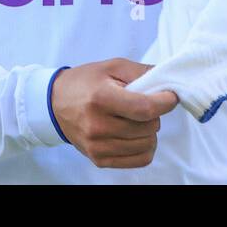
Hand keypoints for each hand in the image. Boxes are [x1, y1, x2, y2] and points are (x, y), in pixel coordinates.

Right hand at [50, 58, 179, 167]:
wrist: (55, 103)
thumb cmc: (85, 82)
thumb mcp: (112, 67)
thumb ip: (141, 72)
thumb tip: (168, 80)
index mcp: (101, 98)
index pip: (144, 108)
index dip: (165, 103)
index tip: (171, 97)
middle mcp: (97, 126)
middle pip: (148, 127)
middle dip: (154, 115)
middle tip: (144, 105)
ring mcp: (97, 146)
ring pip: (147, 145)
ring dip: (149, 131)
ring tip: (137, 120)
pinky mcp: (99, 159)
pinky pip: (139, 160)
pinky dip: (144, 147)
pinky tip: (136, 135)